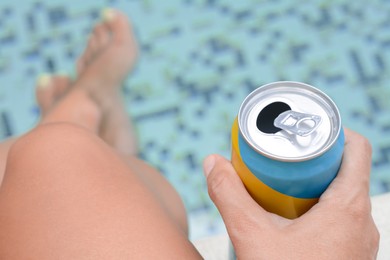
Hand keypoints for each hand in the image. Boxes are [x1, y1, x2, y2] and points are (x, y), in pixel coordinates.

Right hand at [203, 128, 378, 258]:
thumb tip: (212, 162)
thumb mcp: (252, 236)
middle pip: (346, 169)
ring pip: (342, 194)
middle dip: (314, 156)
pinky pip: (340, 217)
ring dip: (314, 182)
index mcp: (350, 206)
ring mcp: (359, 240)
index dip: (333, 129)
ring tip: (282, 180)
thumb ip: (229, 195)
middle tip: (283, 153)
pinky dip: (317, 205)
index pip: (356, 148)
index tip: (304, 127)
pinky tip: (291, 214)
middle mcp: (363, 221)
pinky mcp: (349, 254)